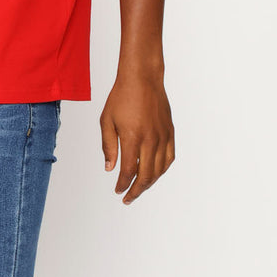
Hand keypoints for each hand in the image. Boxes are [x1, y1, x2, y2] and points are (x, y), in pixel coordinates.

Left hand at [99, 69, 174, 203]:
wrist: (142, 79)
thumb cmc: (121, 97)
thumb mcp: (106, 121)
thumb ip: (108, 147)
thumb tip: (110, 168)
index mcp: (132, 137)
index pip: (128, 171)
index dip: (122, 185)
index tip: (118, 190)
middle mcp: (150, 140)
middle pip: (146, 176)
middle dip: (136, 190)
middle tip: (128, 198)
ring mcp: (162, 136)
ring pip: (159, 170)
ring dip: (149, 183)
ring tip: (139, 188)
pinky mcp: (170, 132)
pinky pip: (169, 158)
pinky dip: (162, 170)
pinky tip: (154, 174)